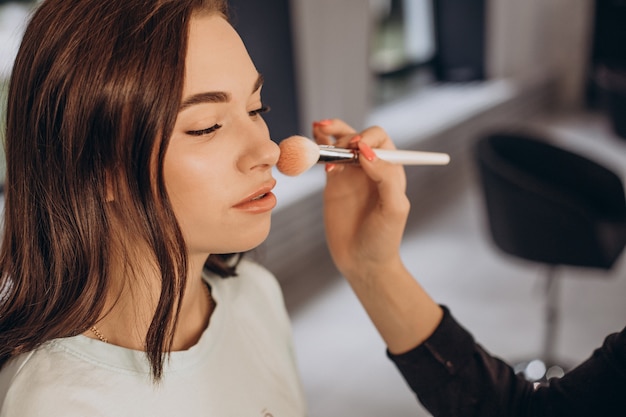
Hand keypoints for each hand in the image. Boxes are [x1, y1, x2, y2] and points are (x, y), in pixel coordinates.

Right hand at [312, 119, 409, 279]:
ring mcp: (351, 175)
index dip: (367, 138)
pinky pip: (325, 159)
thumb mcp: (393, 209)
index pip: (379, 139)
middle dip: (345, 134)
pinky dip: (318, 149)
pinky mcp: (333, 184)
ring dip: (330, 133)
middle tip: (337, 147)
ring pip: (340, 143)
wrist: (362, 262)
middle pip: (358, 135)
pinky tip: (312, 145)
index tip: (357, 150)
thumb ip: (385, 177)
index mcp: (390, 170)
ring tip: (319, 129)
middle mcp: (371, 168)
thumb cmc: (383, 238)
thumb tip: (366, 152)